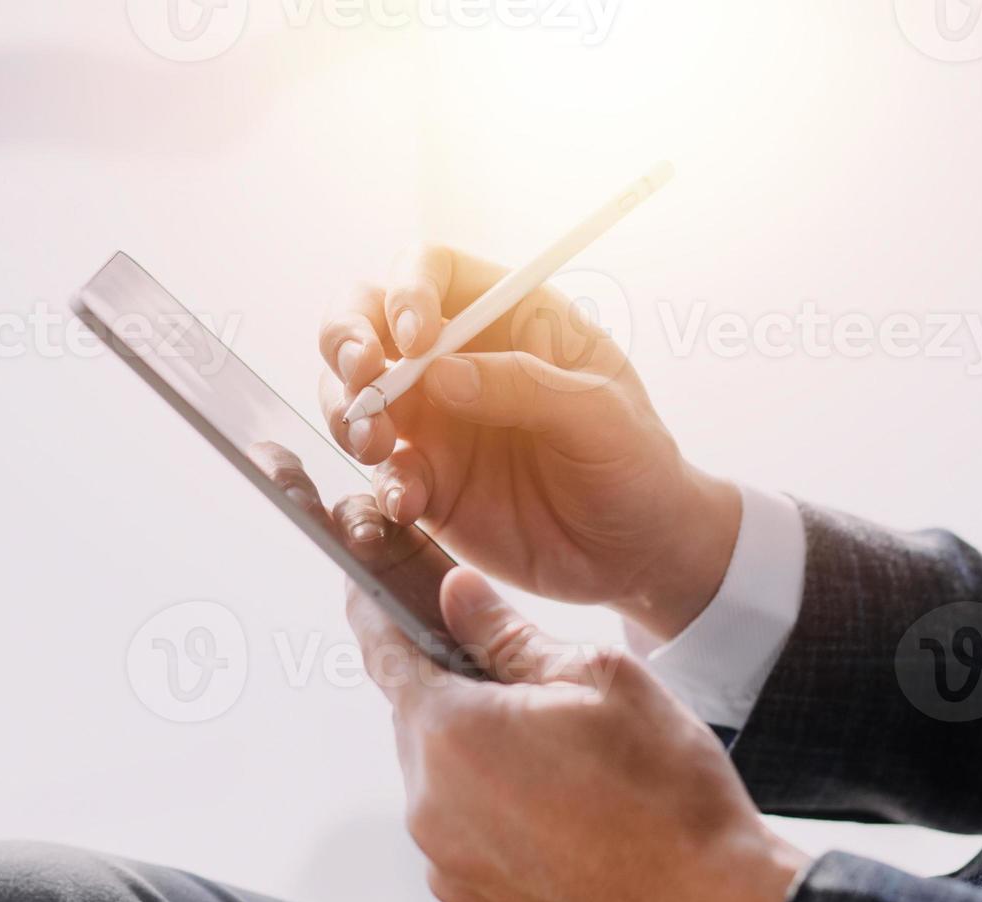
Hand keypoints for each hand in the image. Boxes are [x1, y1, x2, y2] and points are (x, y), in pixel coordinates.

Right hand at [320, 245, 737, 637]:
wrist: (636, 552)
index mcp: (508, 318)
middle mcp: (458, 358)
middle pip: (367, 318)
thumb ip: (522, 386)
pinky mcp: (425, 478)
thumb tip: (437, 374)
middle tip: (360, 381)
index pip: (431, 268)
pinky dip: (380, 483)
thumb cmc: (635, 464)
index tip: (412, 339)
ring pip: (353, 390)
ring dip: (347, 411)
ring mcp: (434, 419)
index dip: (406, 289)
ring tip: (373, 445)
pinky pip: (378, 470)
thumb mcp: (600, 416)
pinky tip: (408, 502)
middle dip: (345, 341)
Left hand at [350, 566, 804, 901]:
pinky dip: (495, 830)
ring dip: (480, 771)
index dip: (374, 615)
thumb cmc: (667, 793)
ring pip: (442, 789)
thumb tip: (455, 592)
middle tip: (532, 705)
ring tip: (564, 779)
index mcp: (451, 732)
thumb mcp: (597, 678)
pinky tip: (559, 828)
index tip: (366, 595)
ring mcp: (445, 866)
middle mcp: (430, 805)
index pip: (383, 653)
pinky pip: (463, 848)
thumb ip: (507, 633)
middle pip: (420, 726)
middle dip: (460, 704)